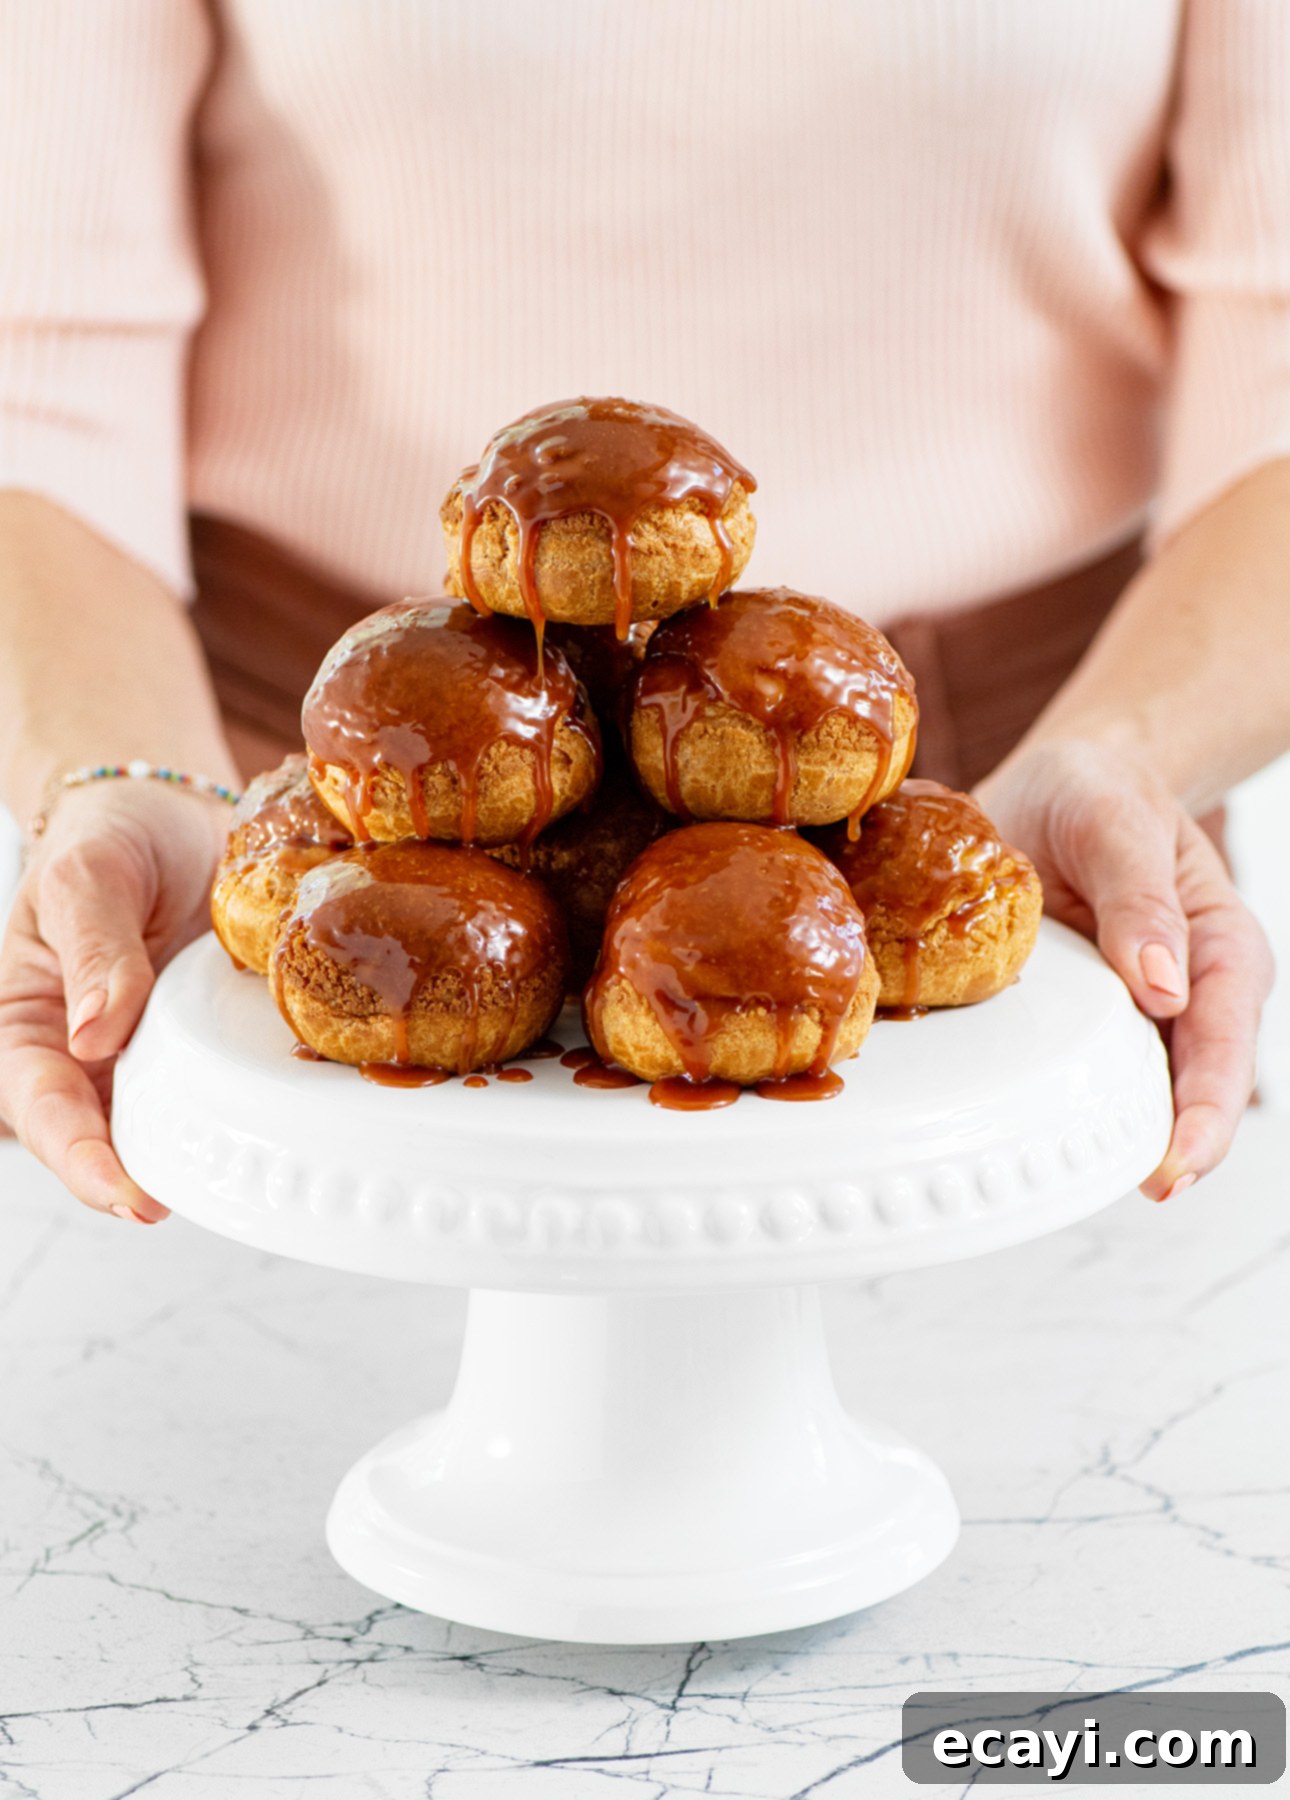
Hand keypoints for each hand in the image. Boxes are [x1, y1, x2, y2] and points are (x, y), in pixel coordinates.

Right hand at [0, 784, 229, 1221]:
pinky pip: (242, 1085)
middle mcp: (98, 1058)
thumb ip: (91, 950)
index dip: (82, 1160)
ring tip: (256, 1175)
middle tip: (199, 1200)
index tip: (128, 1194)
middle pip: (113, 1139)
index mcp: (34, 1028)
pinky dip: (266, 1104)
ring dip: (211, 1152)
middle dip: (149, 1180)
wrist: (174, 811)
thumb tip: (94, 1035)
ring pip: (180, 1125)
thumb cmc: (108, 836)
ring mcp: (164, 1056)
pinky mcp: (223, 1044)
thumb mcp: (87, 875)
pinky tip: (303, 1117)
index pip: (45, 1108)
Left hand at [976, 740, 1274, 1198]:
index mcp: (1219, 949)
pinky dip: (1059, 1103)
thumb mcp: (1116, 824)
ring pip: (1134, 1092)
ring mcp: (1132, 1015)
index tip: (1176, 1166)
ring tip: (1073, 1183)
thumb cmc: (1098, 790)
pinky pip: (1075, 1072)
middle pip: (1189, 1088)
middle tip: (1142, 1191)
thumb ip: (1140, 899)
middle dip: (1173, 1148)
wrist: (1056, 781)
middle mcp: (1183, 994)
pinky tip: (1026, 1137)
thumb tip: (1165, 988)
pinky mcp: (1080, 1019)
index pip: (1221, 1044)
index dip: (1203, 1111)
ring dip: (1114, 1136)